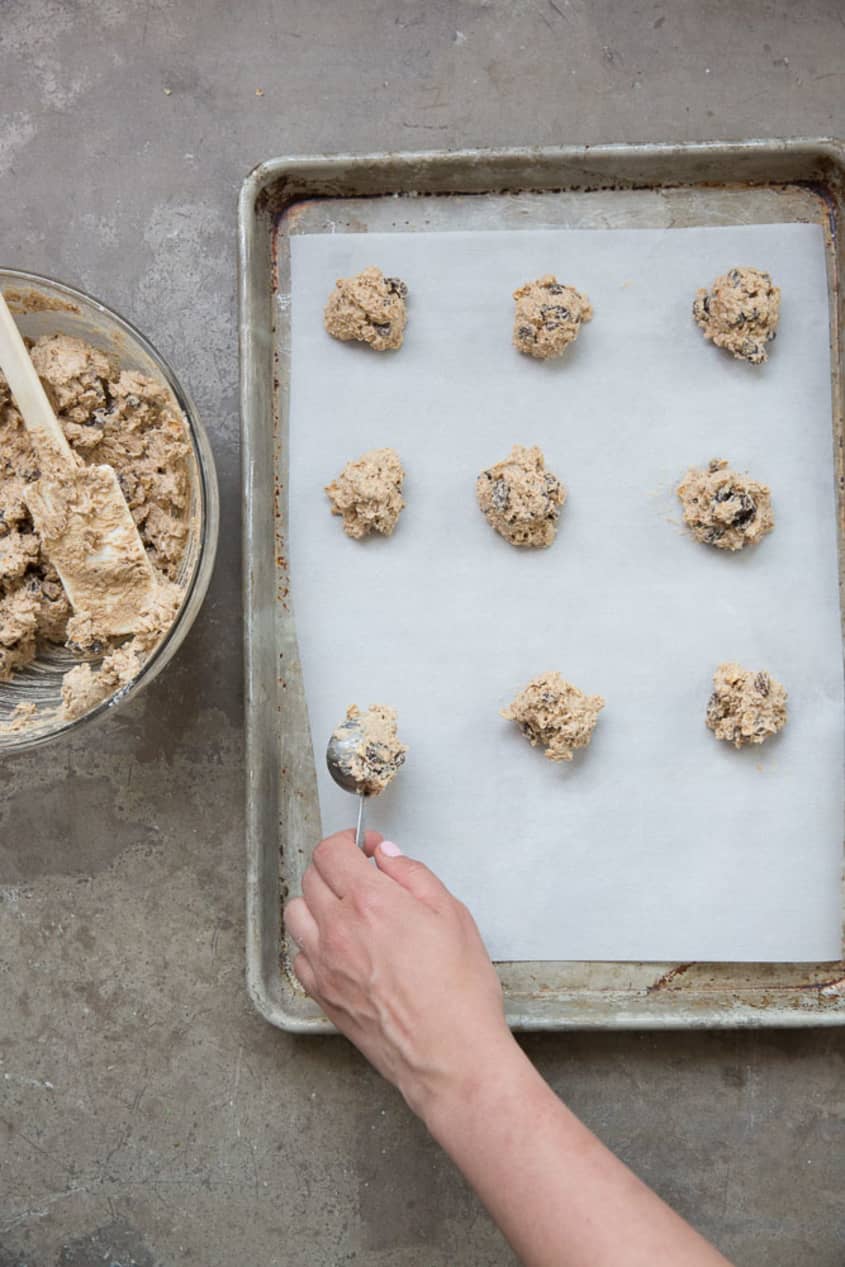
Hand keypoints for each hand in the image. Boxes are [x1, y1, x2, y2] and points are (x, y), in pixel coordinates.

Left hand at [284, 830, 513, 1117]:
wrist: (450, 1056)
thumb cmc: (459, 991)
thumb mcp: (452, 914)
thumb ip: (413, 875)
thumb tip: (387, 855)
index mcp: (370, 902)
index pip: (330, 851)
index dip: (347, 841)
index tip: (366, 849)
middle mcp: (338, 929)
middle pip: (310, 877)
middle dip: (335, 868)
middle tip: (363, 877)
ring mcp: (324, 965)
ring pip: (295, 913)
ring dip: (316, 902)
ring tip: (347, 910)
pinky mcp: (322, 995)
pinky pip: (300, 955)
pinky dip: (312, 942)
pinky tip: (340, 947)